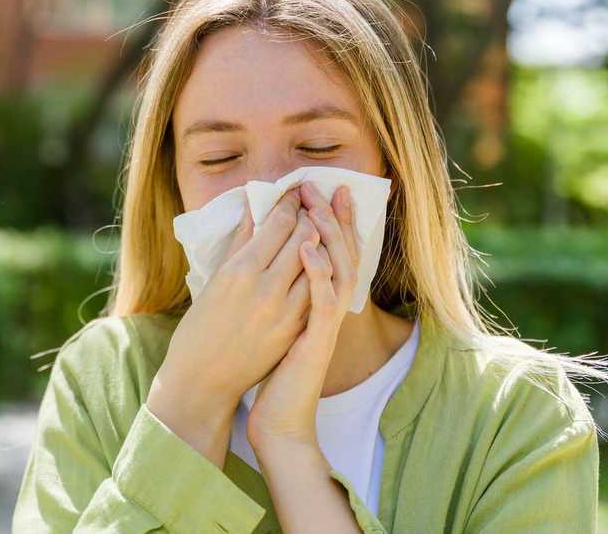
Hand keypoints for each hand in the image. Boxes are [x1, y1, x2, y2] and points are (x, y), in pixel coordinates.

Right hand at [148, 186, 318, 456]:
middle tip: (313, 202)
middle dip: (311, 215)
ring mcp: (285, 311)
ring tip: (319, 228)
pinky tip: (321, 260)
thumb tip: (254, 208)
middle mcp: (266, 288)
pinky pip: (318, 291)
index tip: (294, 192)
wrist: (203, 380)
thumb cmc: (200, 327)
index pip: (279, 223)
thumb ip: (240, 242)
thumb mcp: (215, 279)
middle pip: (304, 238)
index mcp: (240, 270)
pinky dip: (321, 270)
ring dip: (322, 241)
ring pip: (318, 262)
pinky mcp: (296, 329)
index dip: (291, 202)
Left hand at [247, 182, 359, 449]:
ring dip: (328, 235)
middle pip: (341, 253)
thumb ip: (280, 291)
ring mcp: (324, 324)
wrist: (279, 421)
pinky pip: (323, 300)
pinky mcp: (316, 340)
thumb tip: (266, 258)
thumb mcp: (277, 324)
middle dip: (333, 217)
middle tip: (325, 185)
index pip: (333, 252)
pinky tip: (309, 249)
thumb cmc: (272, 374)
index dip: (333, 220)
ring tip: (318, 205)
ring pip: (338, 270)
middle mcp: (327, 309)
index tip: (325, 189)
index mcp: (318, 302)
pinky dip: (318, 272)